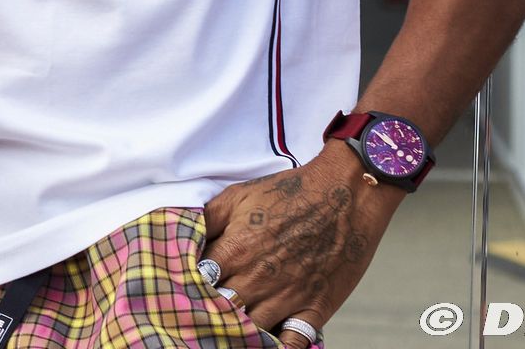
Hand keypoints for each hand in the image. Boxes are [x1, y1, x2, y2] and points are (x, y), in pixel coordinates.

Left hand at [201, 142, 401, 347]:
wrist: (345, 194)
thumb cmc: (289, 191)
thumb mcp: (237, 195)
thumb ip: (206, 219)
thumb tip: (181, 237)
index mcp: (235, 249)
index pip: (197, 282)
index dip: (186, 288)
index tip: (180, 291)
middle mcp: (258, 278)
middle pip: (221, 310)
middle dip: (207, 313)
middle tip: (198, 316)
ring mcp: (288, 296)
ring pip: (252, 329)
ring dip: (236, 332)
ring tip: (224, 333)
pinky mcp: (317, 307)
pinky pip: (294, 341)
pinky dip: (278, 347)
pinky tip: (265, 345)